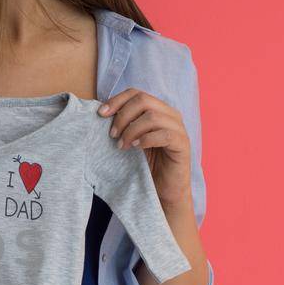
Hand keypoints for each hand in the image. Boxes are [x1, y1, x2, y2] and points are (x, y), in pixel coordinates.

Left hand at [98, 87, 191, 207]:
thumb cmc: (146, 165)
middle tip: (112, 135)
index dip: (117, 100)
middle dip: (122, 116)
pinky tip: (136, 148)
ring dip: (132, 130)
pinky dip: (147, 139)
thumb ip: (123, 125)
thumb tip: (101, 112)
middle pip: (143, 100)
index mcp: (158, 110)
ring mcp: (178, 128)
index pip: (136, 93)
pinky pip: (165, 134)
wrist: (163, 190)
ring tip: (122, 145)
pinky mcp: (183, 144)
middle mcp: (170, 115)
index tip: (100, 114)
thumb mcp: (131, 140)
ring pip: (152, 116)